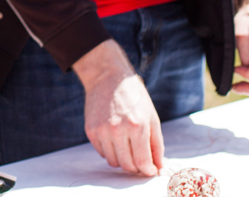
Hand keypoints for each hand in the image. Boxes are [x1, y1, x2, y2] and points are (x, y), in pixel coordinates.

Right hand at [73, 40, 162, 176]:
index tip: (150, 170)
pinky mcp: (90, 130)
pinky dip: (110, 151)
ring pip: (112, 162)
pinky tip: (116, 140)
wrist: (107, 77)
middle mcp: (117, 129)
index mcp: (137, 126)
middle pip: (127, 165)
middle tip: (140, 161)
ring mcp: (101, 130)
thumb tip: (158, 167)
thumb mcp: (152, 117)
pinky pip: (102, 152)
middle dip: (136, 168)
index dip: (147, 170)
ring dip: (122, 160)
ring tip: (128, 149)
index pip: (142, 162)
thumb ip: (156, 145)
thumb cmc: (134, 96)